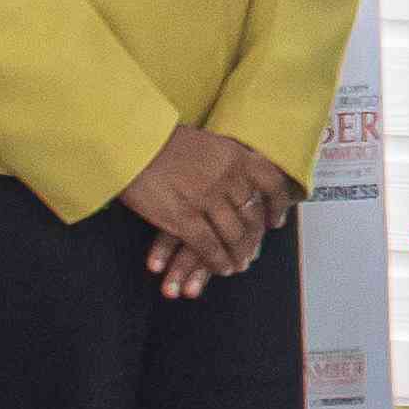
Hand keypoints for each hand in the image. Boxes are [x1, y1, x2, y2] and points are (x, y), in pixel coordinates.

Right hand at [121, 124, 292, 298]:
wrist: (130, 142)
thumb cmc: (162, 140)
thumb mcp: (207, 143)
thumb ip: (227, 160)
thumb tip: (241, 179)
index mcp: (236, 155)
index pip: (271, 183)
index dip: (277, 206)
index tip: (275, 222)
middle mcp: (228, 178)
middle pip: (252, 216)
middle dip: (253, 239)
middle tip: (251, 252)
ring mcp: (207, 199)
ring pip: (233, 236)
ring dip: (238, 255)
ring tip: (237, 265)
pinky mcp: (184, 218)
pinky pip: (209, 247)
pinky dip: (218, 261)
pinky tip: (220, 268)